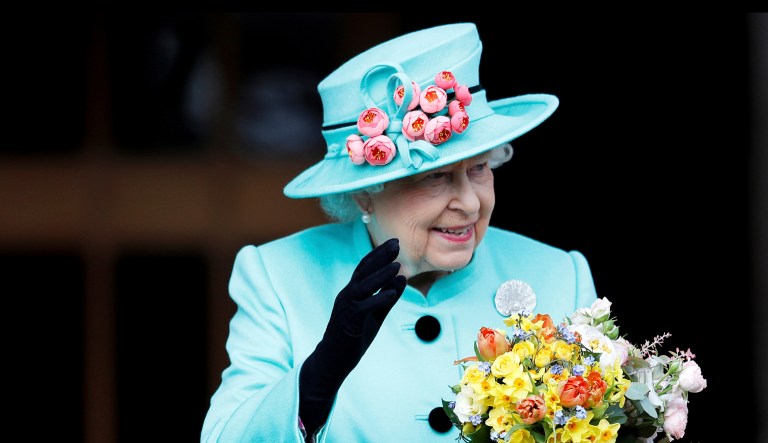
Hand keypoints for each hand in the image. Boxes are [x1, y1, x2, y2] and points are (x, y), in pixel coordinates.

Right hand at [299, 238, 406, 433]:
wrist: (332, 361)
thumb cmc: (353, 337)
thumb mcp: (374, 315)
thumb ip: (387, 298)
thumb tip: (402, 279)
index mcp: (352, 292)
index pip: (365, 268)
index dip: (379, 254)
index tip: (394, 243)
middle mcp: (346, 295)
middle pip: (363, 271)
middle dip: (380, 257)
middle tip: (396, 243)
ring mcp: (346, 308)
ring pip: (364, 287)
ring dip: (381, 275)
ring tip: (397, 266)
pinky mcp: (349, 323)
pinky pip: (364, 308)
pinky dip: (378, 299)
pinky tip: (392, 293)